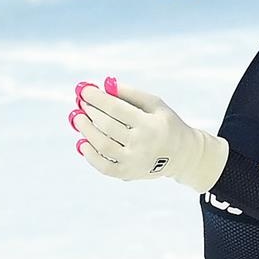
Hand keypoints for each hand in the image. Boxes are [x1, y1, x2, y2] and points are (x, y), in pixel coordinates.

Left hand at [69, 79, 230, 191]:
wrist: (181, 154)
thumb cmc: (164, 123)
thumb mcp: (155, 104)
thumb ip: (131, 94)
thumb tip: (105, 84)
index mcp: (150, 124)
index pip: (117, 109)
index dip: (97, 98)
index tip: (84, 90)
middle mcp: (142, 144)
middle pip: (108, 126)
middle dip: (90, 111)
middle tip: (80, 102)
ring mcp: (134, 161)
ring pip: (103, 146)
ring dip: (86, 130)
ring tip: (77, 118)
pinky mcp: (128, 173)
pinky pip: (104, 166)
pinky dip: (90, 155)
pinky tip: (82, 142)